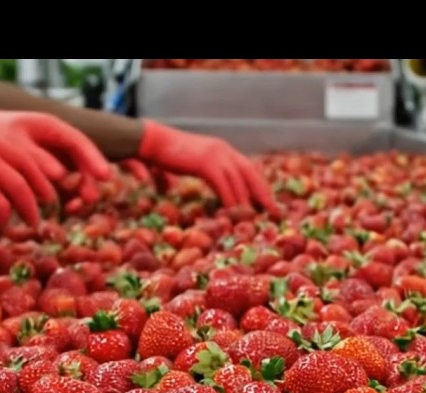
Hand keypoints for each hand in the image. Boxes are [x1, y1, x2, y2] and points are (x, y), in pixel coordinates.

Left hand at [0, 106, 111, 203]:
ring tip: (74, 209)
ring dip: (81, 194)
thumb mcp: (11, 144)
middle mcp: (56, 144)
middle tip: (88, 199)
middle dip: (89, 180)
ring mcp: (54, 161)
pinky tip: (66, 211)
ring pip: (77, 177)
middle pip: (83, 162)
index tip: (105, 175)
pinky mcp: (47, 178)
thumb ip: (36, 158)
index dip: (94, 157)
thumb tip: (62, 175)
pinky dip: (68, 200)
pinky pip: (66, 189)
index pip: (79, 141)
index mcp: (50, 128)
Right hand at [135, 121, 277, 211]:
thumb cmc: (164, 153)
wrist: (151, 141)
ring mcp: (216, 155)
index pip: (248, 169)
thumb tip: (176, 187)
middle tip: (273, 211)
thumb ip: (191, 172)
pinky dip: (230, 200)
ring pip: (239, 181)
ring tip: (256, 218)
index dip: (259, 185)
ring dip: (249, 201)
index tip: (267, 201)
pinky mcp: (206, 163)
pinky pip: (224, 185)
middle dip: (263, 193)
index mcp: (222, 149)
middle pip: (251, 174)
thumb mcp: (186, 163)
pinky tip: (234, 213)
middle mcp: (224, 150)